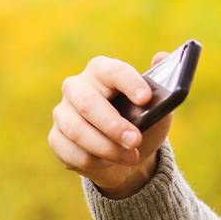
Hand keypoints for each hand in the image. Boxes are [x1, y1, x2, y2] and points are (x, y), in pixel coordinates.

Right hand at [49, 51, 176, 198]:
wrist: (129, 156)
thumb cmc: (143, 126)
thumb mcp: (159, 109)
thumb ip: (162, 86)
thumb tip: (163, 56)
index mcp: (102, 72)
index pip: (111, 71)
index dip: (128, 83)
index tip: (145, 99)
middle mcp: (76, 88)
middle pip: (88, 103)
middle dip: (113, 125)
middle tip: (135, 141)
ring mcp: (63, 113)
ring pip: (77, 131)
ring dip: (107, 149)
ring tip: (132, 158)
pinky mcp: (57, 138)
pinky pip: (70, 152)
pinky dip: (94, 162)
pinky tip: (108, 163)